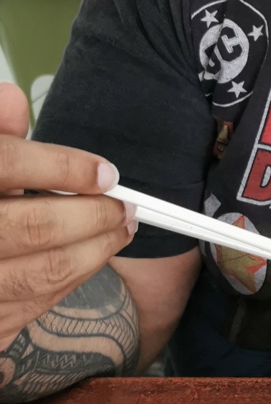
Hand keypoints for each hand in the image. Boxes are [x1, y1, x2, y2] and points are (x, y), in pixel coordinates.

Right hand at [0, 83, 135, 346]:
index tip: (104, 172)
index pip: (5, 164)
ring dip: (94, 252)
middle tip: (125, 205)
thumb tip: (12, 98)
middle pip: (31, 228)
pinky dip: (69, 280)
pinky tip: (87, 258)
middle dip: (92, 216)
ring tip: (120, 229)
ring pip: (41, 274)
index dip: (62, 167)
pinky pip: (32, 305)